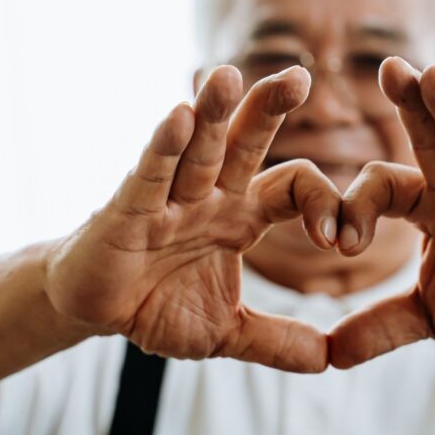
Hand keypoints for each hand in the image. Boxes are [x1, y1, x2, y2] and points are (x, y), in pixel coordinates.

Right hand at [46, 66, 339, 372]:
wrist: (95, 311)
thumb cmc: (158, 305)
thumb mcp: (227, 333)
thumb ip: (275, 342)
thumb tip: (329, 360)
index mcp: (240, 216)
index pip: (292, 190)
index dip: (321, 205)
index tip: (340, 242)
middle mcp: (209, 196)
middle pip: (245, 143)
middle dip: (269, 109)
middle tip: (301, 77)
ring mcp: (168, 198)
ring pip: (196, 148)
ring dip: (211, 112)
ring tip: (227, 75)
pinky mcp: (127, 209)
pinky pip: (149, 174)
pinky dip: (162, 148)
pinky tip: (177, 115)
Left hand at [328, 58, 434, 368]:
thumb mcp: (428, 317)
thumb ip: (381, 327)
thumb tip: (330, 356)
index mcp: (429, 208)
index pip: (384, 188)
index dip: (357, 207)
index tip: (336, 243)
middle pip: (430, 142)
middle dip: (411, 105)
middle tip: (389, 66)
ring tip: (434, 74)